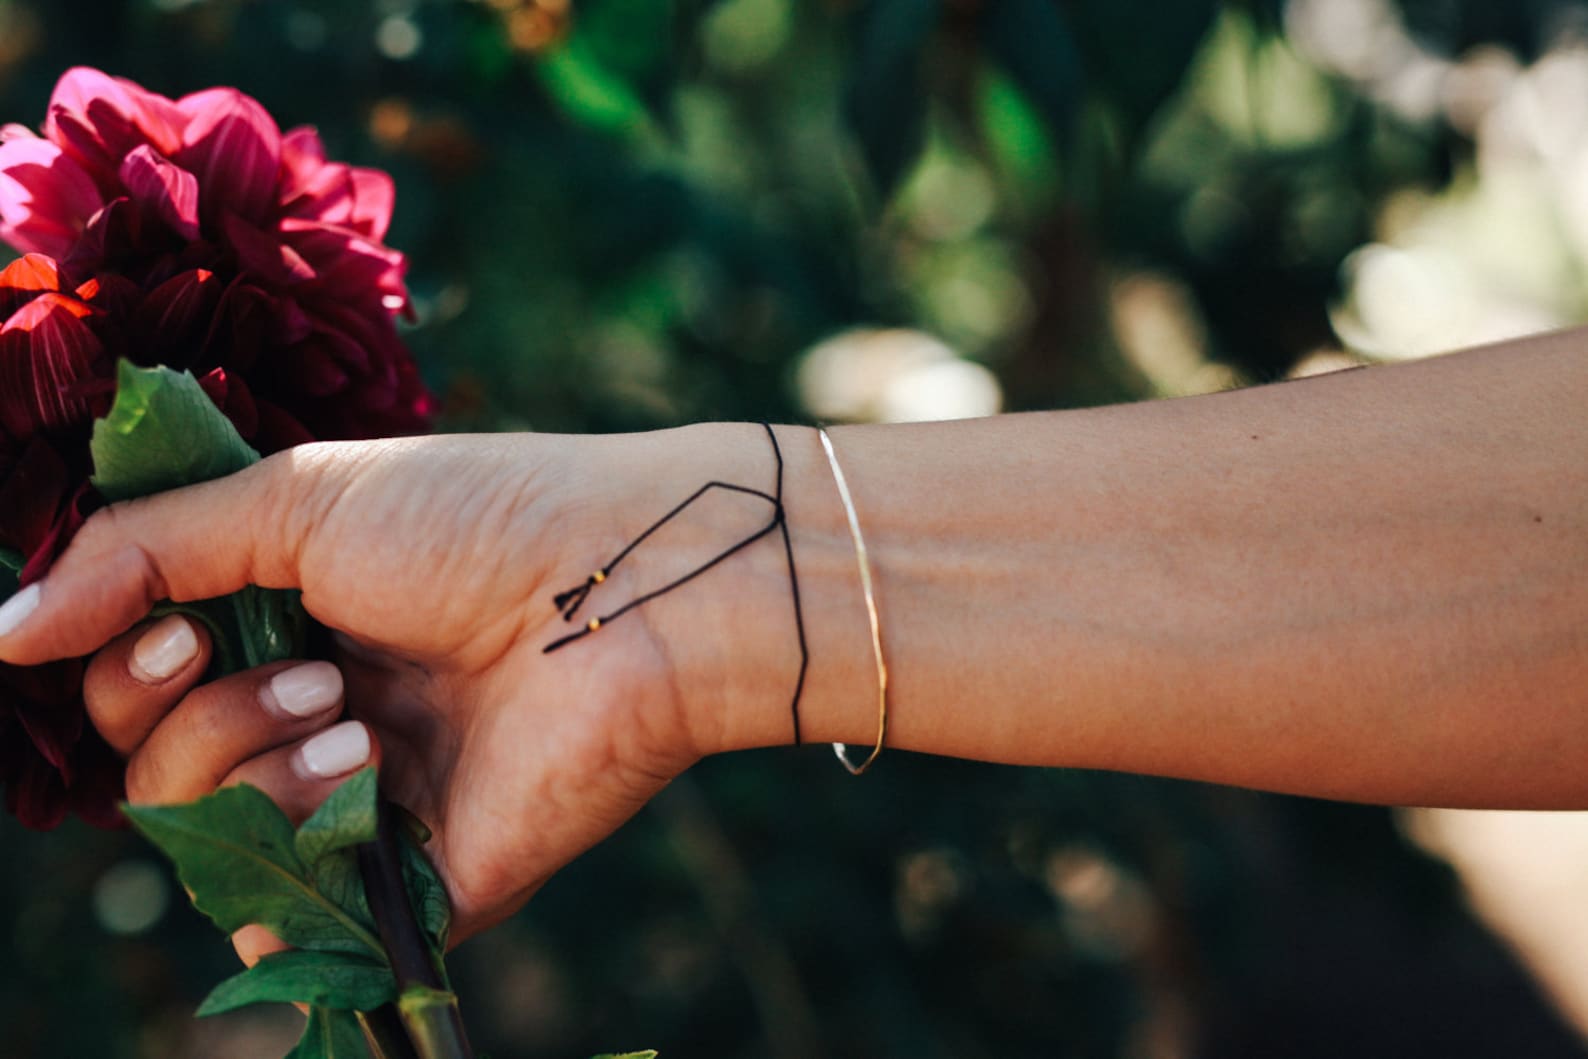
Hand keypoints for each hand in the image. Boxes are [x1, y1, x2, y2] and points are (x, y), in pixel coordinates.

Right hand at [0, 426, 805, 948]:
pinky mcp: (412, 882)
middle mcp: (320, 720)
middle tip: (300, 661)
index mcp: (293, 628)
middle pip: (157, 767)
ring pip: (203, 836)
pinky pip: (277, 914)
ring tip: (355, 708)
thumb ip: (142, 557)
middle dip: (188, 715)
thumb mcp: (295, 503)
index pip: (145, 685)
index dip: (123, 669)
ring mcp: (364, 806)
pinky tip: (362, 771)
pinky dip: (287, 841)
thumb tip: (4, 632)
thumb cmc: (479, 520)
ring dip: (249, 760)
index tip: (166, 630)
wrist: (628, 586)